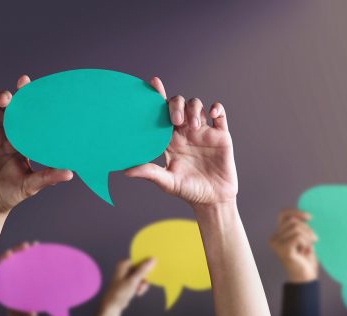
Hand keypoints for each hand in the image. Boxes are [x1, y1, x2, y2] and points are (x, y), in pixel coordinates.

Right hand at [0, 75, 72, 215]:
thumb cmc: (11, 195)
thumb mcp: (30, 186)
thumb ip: (48, 177)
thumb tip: (71, 173)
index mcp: (21, 139)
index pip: (25, 113)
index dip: (25, 96)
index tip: (26, 83)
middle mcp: (3, 133)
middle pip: (4, 107)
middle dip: (5, 97)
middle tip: (7, 98)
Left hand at [0, 241, 38, 315]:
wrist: (20, 311)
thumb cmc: (17, 311)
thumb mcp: (19, 313)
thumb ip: (24, 313)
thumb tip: (33, 313)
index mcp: (0, 284)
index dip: (3, 260)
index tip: (9, 254)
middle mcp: (5, 275)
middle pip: (8, 259)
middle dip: (16, 251)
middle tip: (26, 246)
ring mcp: (13, 271)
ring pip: (16, 257)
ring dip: (23, 249)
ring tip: (35, 244)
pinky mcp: (21, 270)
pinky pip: (24, 260)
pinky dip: (31, 254)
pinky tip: (38, 248)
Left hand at [100, 258, 154, 311]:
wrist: (113, 305)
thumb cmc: (120, 292)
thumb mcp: (133, 280)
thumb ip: (143, 270)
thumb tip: (152, 259)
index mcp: (124, 264)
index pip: (139, 260)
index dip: (146, 265)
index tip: (150, 272)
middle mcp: (125, 268)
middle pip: (141, 269)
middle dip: (143, 278)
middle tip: (142, 285)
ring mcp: (127, 276)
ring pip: (141, 277)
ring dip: (142, 284)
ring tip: (139, 290)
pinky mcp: (129, 283)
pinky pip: (138, 282)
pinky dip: (139, 287)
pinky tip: (137, 293)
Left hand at [125, 77, 236, 207]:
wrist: (213, 200)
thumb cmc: (187, 191)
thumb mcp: (167, 182)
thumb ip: (149, 173)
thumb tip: (125, 171)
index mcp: (169, 140)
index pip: (160, 113)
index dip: (157, 96)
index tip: (152, 83)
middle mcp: (185, 132)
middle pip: (178, 104)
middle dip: (176, 106)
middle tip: (177, 121)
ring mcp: (203, 132)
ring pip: (197, 106)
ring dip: (194, 110)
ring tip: (193, 126)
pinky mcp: (220, 135)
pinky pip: (220, 114)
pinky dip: (216, 108)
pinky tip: (212, 114)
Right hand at [269, 209, 318, 282]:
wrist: (306, 278)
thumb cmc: (306, 260)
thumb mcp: (303, 240)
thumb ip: (300, 228)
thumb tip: (305, 215)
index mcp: (277, 235)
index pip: (283, 214)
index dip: (296, 212)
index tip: (310, 217)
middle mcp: (274, 238)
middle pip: (292, 221)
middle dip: (307, 228)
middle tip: (314, 240)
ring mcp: (277, 244)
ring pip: (296, 228)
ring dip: (308, 237)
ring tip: (310, 246)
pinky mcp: (283, 249)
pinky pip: (298, 236)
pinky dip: (306, 242)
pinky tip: (306, 250)